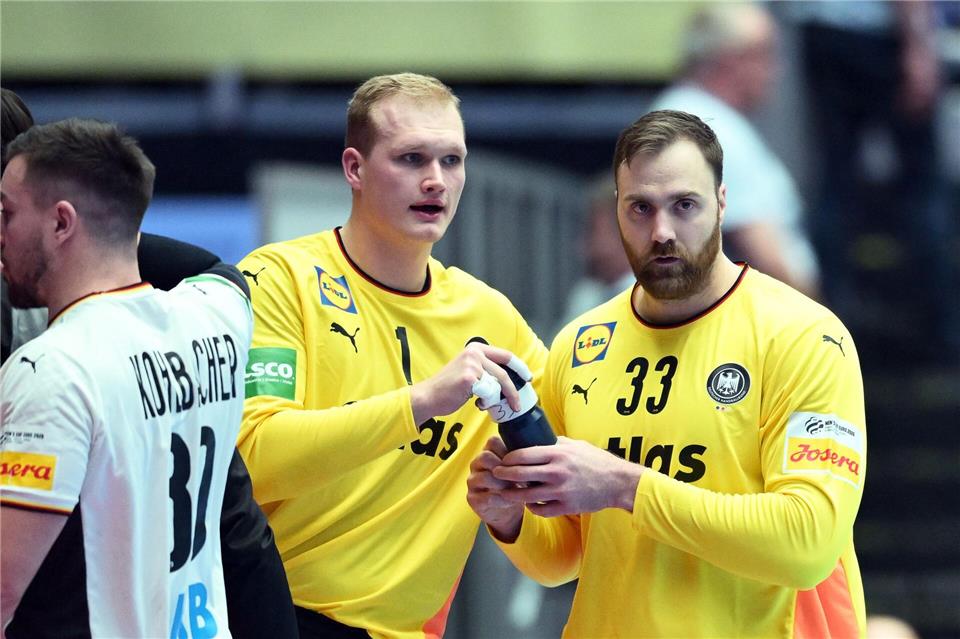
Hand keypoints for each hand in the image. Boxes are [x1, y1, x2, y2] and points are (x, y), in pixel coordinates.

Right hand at [409, 342, 521, 424]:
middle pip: (503, 374)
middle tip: (517, 405)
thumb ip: (486, 370)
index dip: (520, 367)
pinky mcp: (469, 377)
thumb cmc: (449, 388)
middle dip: (513, 391)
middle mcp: (474, 352)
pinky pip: (489, 394)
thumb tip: (508, 381)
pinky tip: (476, 403)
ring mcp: (472, 364)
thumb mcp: (469, 371)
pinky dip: (486, 403)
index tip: (528, 377)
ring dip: (493, 399)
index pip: (505, 356)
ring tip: (482, 403)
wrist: (429, 397)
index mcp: (476, 348)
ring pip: (497, 386)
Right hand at [466, 437, 524, 541]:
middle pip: (485, 456)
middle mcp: (477, 464)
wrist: (507, 510)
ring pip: (484, 476)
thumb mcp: (519, 469)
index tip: (521, 462)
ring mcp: (473, 481)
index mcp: (488, 452)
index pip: (493, 441)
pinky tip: (511, 501)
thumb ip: (522, 459)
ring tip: (516, 490)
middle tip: (519, 477)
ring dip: (503, 484)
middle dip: (505, 468)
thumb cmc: (515, 485)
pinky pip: (485, 497)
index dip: (508, 450)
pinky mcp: (472, 498)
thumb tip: (538, 452)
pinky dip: (501, 500)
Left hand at [492, 436, 642, 516]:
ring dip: (512, 494)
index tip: (502, 460)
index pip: (522, 455)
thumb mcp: (576, 445)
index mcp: (557, 454)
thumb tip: (537, 440)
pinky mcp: (566, 507)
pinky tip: (530, 503)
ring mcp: (560, 491)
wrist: (617, 482)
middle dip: (502, 475)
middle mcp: (556, 472)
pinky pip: (540, 509)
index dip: (507, 459)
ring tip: (506, 492)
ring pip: (525, 496)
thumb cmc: (597, 461)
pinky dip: (532, 507)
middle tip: (495, 474)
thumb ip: (555, 443)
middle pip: (519, 474)